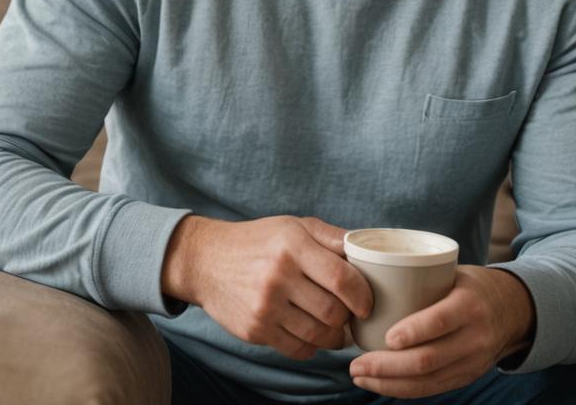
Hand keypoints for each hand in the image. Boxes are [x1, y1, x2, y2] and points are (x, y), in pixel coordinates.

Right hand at [162, 214, 372, 359]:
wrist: (206, 259)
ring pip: (319, 336)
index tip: (366, 302)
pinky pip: (299, 350)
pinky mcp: (255, 329)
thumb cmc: (257, 241)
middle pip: (334, 312)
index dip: (364, 296)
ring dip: (332, 335)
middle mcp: (277, 275)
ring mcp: (264, 305)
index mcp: (291, 244)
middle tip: (346, 312)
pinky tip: (307, 331)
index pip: (343, 279)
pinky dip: (311, 345)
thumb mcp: (292, 226)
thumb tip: (369, 250)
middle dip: (347, 317)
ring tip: (330, 324)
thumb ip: (331, 236)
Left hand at [348, 265, 534, 398]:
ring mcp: (472, 362)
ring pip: (428, 381)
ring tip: (358, 375)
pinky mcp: (466, 377)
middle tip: (354, 363)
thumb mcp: (453, 271)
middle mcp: (474, 338)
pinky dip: (403, 389)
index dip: (413, 331)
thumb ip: (420, 275)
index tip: (385, 336)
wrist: (512, 309)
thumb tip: (365, 269)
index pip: (440, 321)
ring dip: (389, 382)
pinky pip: (433, 389)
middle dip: (388, 366)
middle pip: (429, 359)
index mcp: (469, 304)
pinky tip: (379, 383)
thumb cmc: (468, 284)